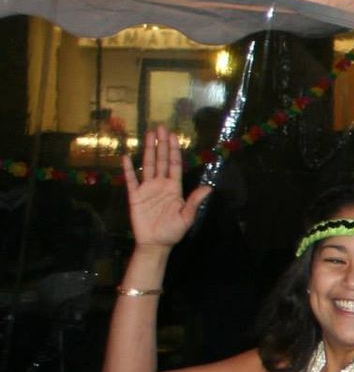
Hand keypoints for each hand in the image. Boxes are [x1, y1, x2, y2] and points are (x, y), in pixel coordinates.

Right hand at [120, 125, 211, 250]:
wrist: (155, 243)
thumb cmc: (173, 231)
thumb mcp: (187, 217)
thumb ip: (195, 201)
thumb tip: (209, 188)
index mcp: (174, 188)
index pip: (174, 164)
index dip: (174, 150)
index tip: (173, 135)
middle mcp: (160, 184)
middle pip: (161, 160)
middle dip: (161, 144)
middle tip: (160, 127)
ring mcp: (147, 189)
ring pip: (148, 165)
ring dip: (148, 150)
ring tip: (148, 134)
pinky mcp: (135, 196)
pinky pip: (131, 180)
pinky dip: (128, 169)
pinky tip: (127, 157)